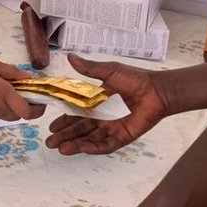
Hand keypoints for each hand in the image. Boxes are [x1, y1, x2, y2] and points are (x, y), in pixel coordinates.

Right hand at [0, 57, 43, 120]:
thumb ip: (13, 72)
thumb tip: (30, 78)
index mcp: (4, 94)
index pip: (27, 111)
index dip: (38, 108)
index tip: (41, 97)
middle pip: (21, 116)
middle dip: (29, 108)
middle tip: (30, 94)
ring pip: (11, 116)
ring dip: (17, 108)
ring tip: (15, 92)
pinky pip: (0, 114)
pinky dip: (6, 107)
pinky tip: (1, 94)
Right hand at [45, 54, 169, 154]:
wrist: (156, 90)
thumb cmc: (135, 79)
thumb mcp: (109, 71)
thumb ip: (89, 68)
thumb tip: (70, 57)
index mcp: (96, 103)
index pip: (76, 115)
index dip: (63, 121)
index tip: (51, 126)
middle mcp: (102, 118)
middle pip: (80, 130)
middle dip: (65, 137)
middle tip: (50, 143)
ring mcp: (112, 128)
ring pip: (90, 139)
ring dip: (76, 145)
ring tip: (62, 149)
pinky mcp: (123, 136)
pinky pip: (107, 145)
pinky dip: (95, 148)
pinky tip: (83, 149)